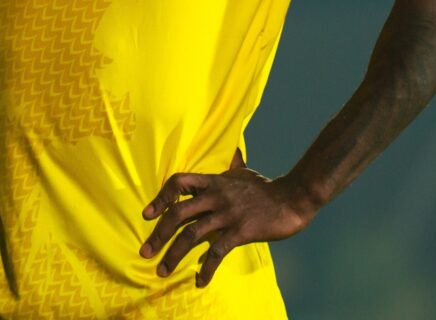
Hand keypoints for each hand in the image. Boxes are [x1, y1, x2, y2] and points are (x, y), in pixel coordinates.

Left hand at [139, 166, 310, 286]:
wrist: (291, 199)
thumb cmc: (264, 188)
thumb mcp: (241, 173)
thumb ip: (230, 167)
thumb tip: (231, 154)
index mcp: (212, 182)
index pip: (178, 183)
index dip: (160, 197)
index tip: (147, 214)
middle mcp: (215, 196)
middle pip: (178, 214)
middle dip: (158, 234)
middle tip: (145, 251)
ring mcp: (226, 214)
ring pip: (191, 235)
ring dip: (174, 255)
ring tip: (162, 270)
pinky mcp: (240, 232)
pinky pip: (217, 252)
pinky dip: (206, 268)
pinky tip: (199, 280)